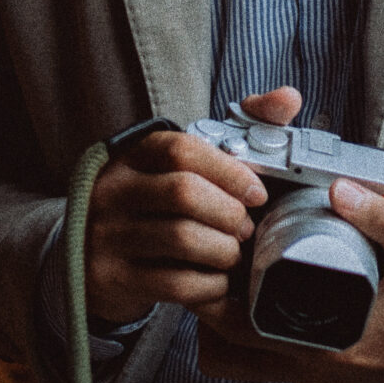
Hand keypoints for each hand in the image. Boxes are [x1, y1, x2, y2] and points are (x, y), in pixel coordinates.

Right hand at [81, 86, 301, 326]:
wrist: (95, 256)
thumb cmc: (159, 203)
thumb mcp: (185, 164)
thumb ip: (243, 126)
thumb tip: (289, 97)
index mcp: (135, 155)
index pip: (183, 150)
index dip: (230, 171)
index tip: (259, 193)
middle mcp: (113, 190)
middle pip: (184, 193)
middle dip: (230, 214)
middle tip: (247, 229)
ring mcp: (106, 234)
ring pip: (181, 239)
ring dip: (224, 250)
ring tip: (234, 255)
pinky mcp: (110, 277)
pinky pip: (174, 283)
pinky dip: (210, 286)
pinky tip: (219, 281)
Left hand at [191, 174, 383, 382]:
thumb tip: (339, 187)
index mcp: (332, 346)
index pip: (240, 332)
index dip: (213, 294)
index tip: (215, 256)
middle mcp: (320, 373)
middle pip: (230, 355)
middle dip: (214, 310)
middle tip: (224, 263)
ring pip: (251, 364)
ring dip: (238, 327)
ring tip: (249, 278)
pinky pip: (282, 365)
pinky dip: (269, 336)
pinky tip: (287, 298)